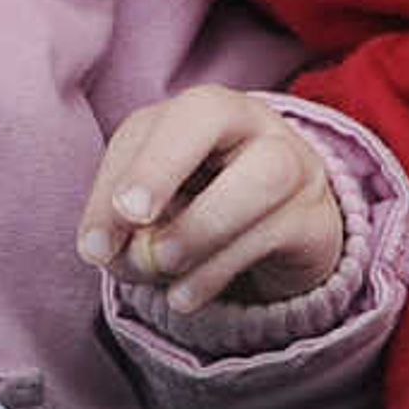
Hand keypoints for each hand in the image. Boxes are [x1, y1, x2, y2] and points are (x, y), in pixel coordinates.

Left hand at [77, 86, 343, 309]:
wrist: (286, 236)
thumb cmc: (205, 212)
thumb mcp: (159, 215)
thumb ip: (128, 228)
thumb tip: (106, 250)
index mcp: (195, 112)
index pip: (149, 125)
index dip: (117, 179)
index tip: (94, 245)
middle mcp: (248, 121)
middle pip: (208, 112)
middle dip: (160, 164)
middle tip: (131, 216)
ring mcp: (292, 162)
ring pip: (261, 173)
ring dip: (201, 225)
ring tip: (162, 264)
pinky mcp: (314, 215)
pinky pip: (274, 233)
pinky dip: (219, 270)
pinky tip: (184, 297)